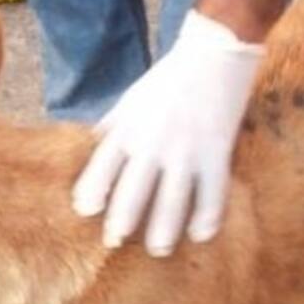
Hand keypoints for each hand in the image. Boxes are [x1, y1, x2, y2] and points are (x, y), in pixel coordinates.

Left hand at [71, 11, 263, 255]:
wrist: (214, 53)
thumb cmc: (169, 78)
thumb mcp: (132, 99)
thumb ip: (113, 126)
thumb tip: (91, 147)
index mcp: (129, 128)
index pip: (102, 168)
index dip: (92, 192)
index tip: (86, 212)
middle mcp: (153, 144)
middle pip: (132, 193)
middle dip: (121, 222)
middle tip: (116, 242)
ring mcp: (186, 151)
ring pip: (171, 202)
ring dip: (163, 231)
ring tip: (157, 249)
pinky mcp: (217, 153)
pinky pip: (212, 195)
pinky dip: (207, 219)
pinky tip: (201, 235)